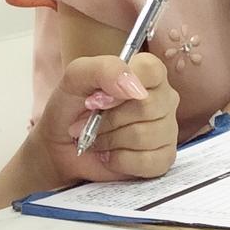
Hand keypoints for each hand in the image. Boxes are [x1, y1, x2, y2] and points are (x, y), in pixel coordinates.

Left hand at [29, 53, 178, 186]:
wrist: (62, 145)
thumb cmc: (72, 107)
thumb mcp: (76, 77)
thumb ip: (104, 69)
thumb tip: (135, 87)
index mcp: (147, 73)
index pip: (151, 70)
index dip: (120, 85)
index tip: (95, 100)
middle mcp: (163, 99)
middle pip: (146, 107)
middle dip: (107, 119)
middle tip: (87, 123)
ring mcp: (167, 129)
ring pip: (144, 136)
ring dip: (109, 140)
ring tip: (96, 139)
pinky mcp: (164, 158)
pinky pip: (148, 161)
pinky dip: (119, 161)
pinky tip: (110, 155)